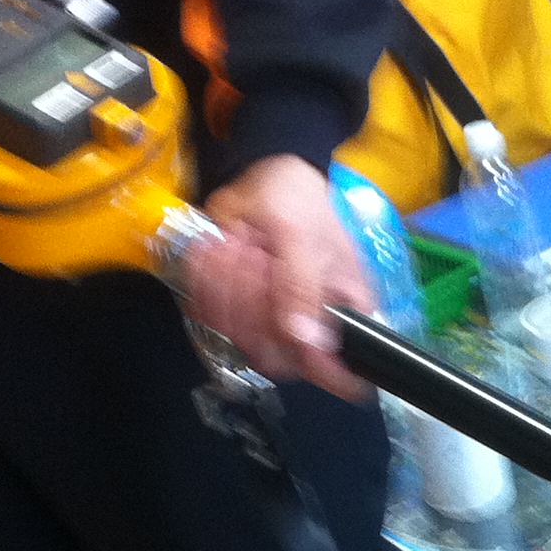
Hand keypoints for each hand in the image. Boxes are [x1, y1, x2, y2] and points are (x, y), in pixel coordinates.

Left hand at [183, 154, 374, 400]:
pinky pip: (210, 320)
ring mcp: (270, 324)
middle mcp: (308, 328)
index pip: (339, 371)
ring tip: (237, 244)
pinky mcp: (236, 313)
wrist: (265, 178)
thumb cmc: (298, 201)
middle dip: (254, 305)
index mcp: (344, 313)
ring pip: (237, 339)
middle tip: (254, 257)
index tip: (295, 344)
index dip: (322, 372)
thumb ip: (302, 288)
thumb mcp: (302, 236)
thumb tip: (306, 339)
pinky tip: (220, 253)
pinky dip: (206, 283)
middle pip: (276, 355)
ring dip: (226, 286)